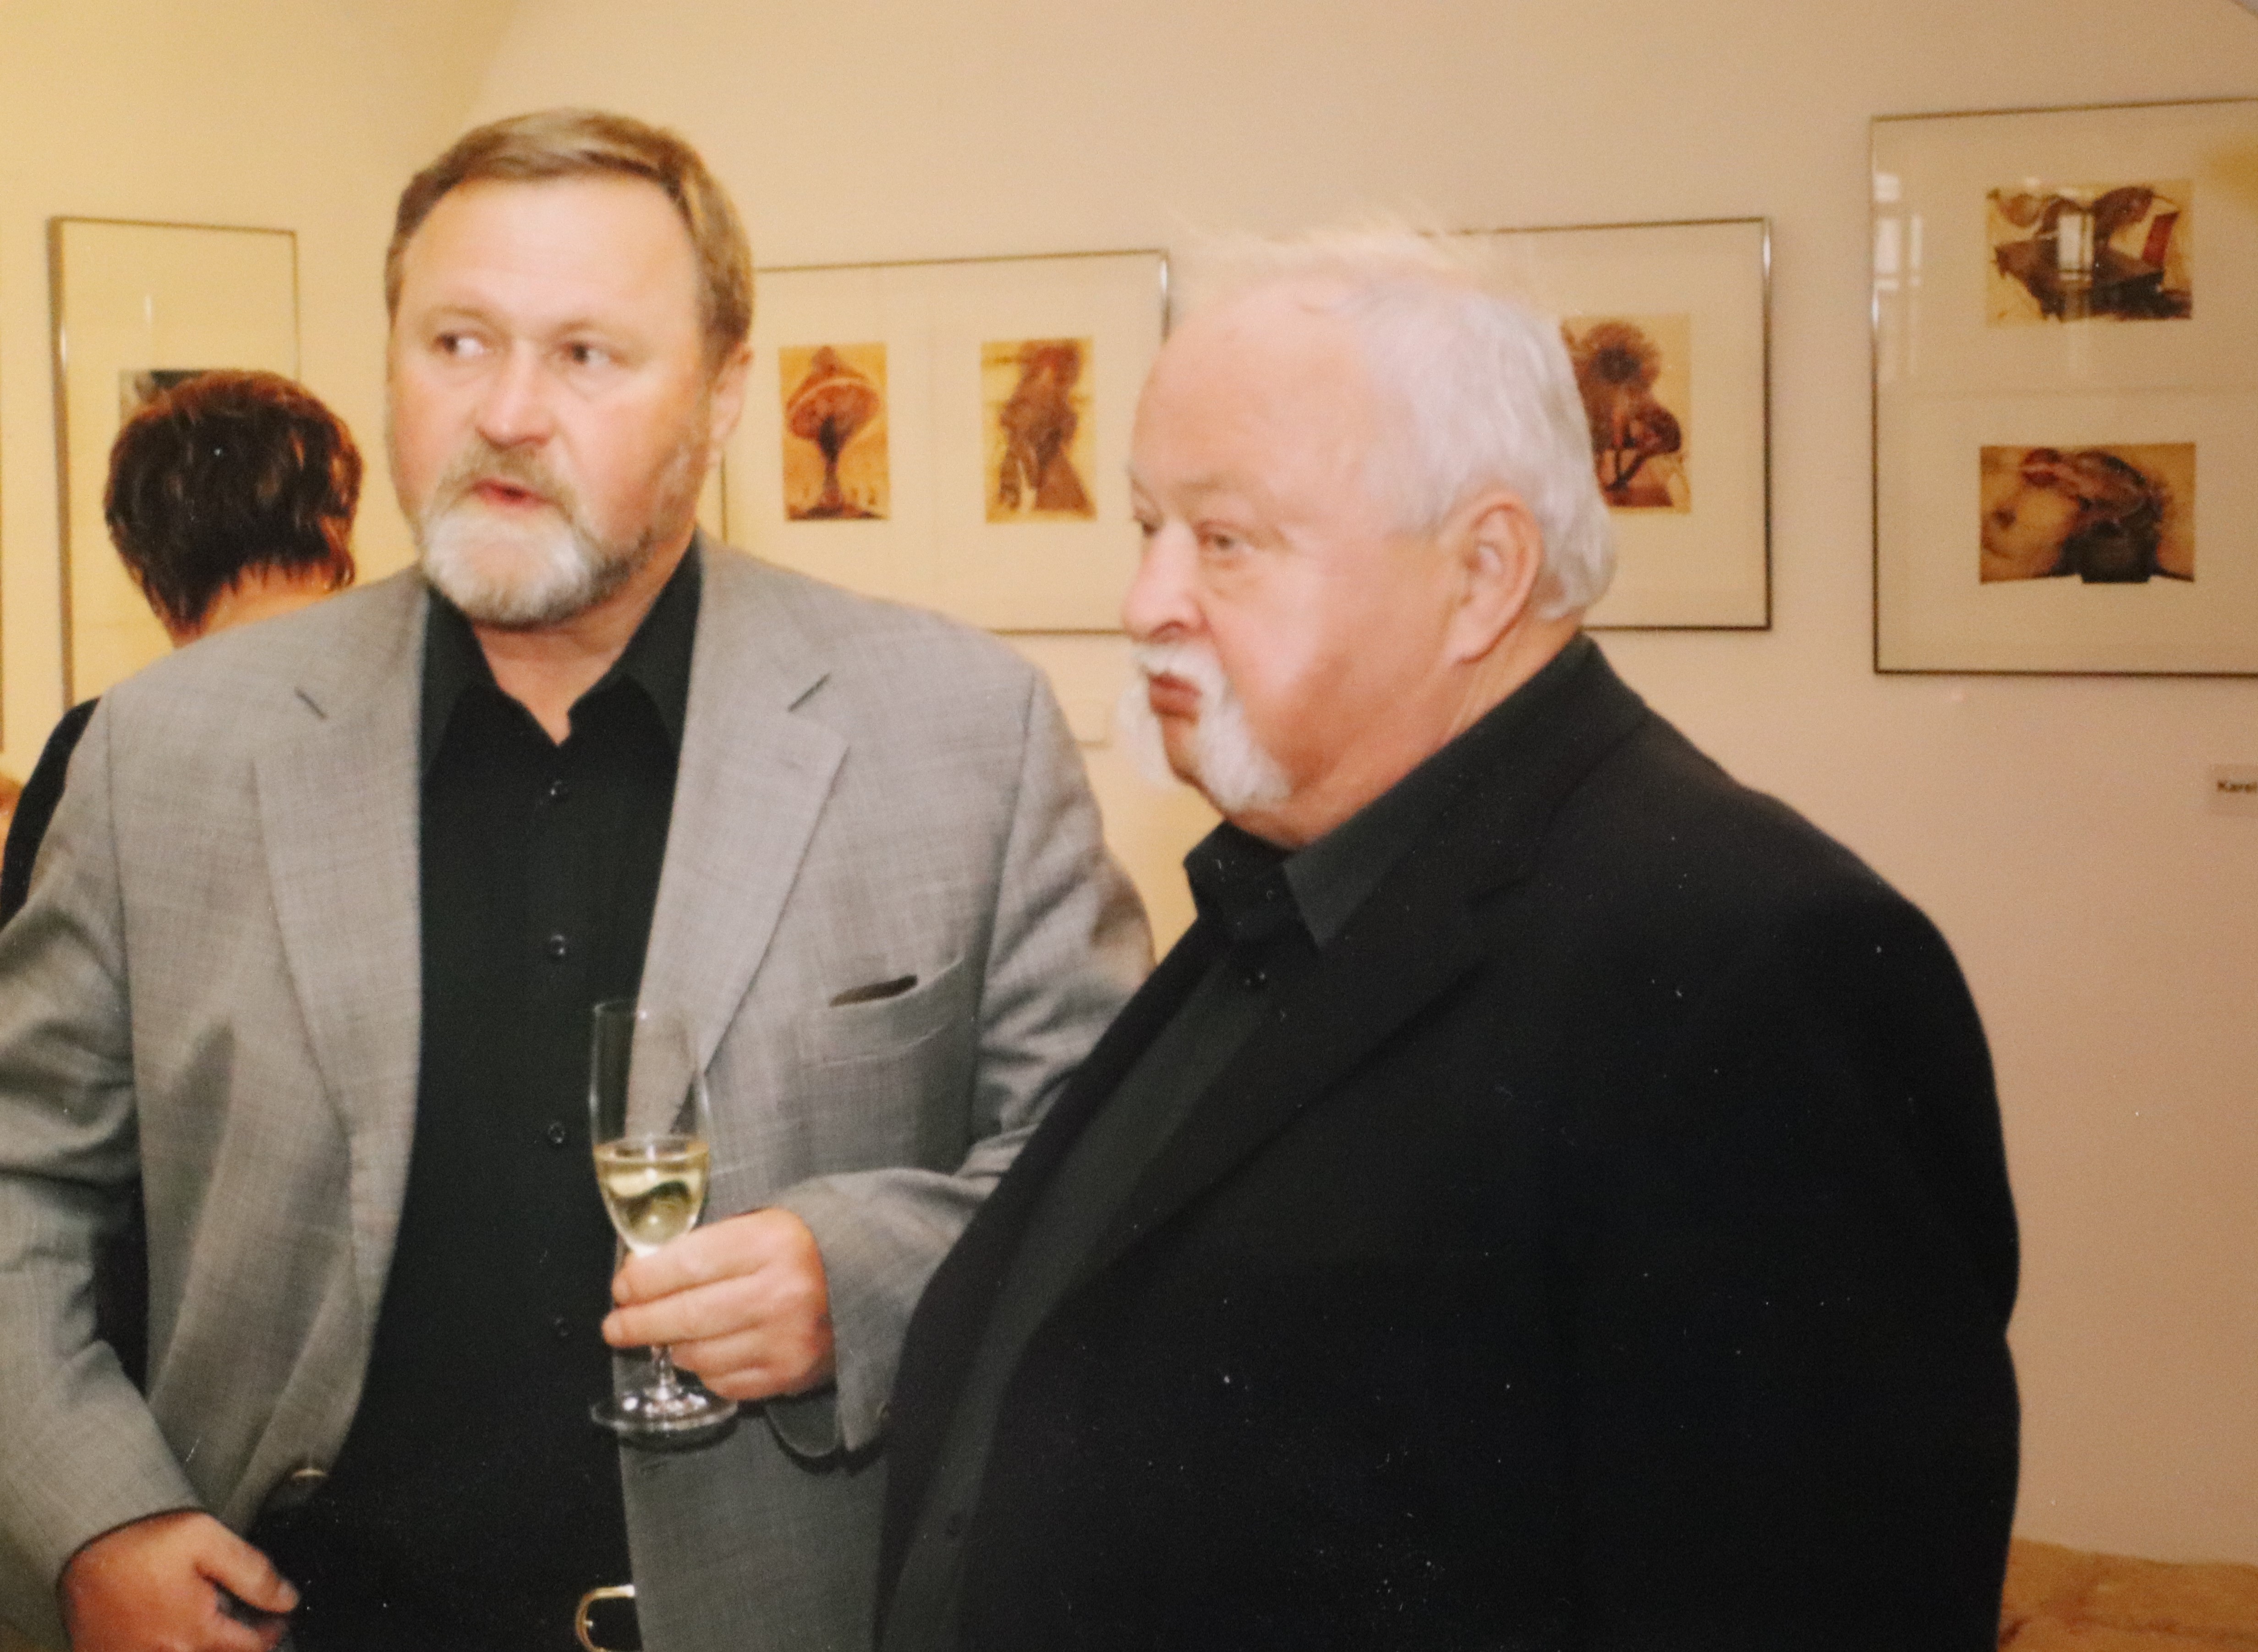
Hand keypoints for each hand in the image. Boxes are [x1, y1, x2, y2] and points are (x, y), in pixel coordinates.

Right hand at [59, 1509, 295, 1651]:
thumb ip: (253, 1572)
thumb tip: (287, 1599)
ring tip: (205, 1619)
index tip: (279, 1617)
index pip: (251, 1647)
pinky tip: (169, 1624)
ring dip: (203, 1643)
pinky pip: (151, 1651)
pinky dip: (168, 1642)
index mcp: (193, 1632)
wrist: (81, 1539)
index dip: (272, 1630)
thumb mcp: (208, 1540)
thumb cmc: (142, 1539)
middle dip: (236, 1641)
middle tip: (248, 1619)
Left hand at [603, 1207, 835, 1401]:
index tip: (622, 1287)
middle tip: (616, 1327)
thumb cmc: (805, 1250)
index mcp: (771, 1242)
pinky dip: (707, 1371)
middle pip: (686, 1315)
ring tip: (668, 1336)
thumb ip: (708, 1246)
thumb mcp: (763, 1225)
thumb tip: (644, 1274)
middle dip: (639, 1323)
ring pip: (700, 1355)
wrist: (872, 1283)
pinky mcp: (789, 1375)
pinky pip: (724, 1382)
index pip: (687, 1263)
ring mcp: (785, 1339)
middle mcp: (779, 1293)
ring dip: (673, 1347)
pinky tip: (708, 1352)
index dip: (644, 1279)